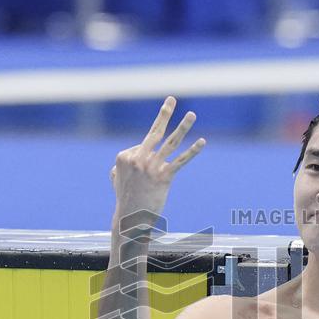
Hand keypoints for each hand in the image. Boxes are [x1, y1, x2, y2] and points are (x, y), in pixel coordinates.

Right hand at [110, 97, 205, 227]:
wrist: (131, 219)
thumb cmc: (126, 199)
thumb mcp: (116, 179)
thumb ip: (120, 166)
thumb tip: (125, 160)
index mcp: (124, 156)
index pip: (143, 144)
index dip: (147, 156)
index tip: (143, 174)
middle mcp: (138, 158)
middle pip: (154, 132)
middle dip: (164, 113)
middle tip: (172, 99)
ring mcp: (152, 167)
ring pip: (170, 142)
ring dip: (183, 127)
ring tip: (192, 114)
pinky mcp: (164, 177)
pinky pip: (181, 160)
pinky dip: (193, 151)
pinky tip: (202, 141)